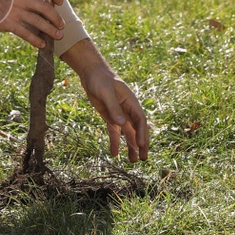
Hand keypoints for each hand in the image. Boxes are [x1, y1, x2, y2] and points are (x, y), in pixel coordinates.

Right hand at [0, 0, 64, 49]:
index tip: (59, 2)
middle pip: (46, 7)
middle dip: (56, 18)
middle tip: (62, 25)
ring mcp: (15, 11)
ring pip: (39, 22)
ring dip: (51, 30)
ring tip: (58, 35)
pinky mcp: (9, 23)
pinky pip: (26, 33)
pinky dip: (36, 40)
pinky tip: (41, 44)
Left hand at [64, 41, 149, 161]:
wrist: (91, 73)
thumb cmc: (100, 79)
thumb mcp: (106, 92)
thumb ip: (114, 107)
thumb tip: (123, 123)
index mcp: (131, 101)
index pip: (140, 120)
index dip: (142, 133)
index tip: (141, 146)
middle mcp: (127, 109)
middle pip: (137, 128)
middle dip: (141, 143)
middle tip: (143, 158)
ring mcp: (119, 114)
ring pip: (128, 133)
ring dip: (131, 146)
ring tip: (133, 161)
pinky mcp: (110, 117)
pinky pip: (115, 132)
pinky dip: (115, 142)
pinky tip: (114, 153)